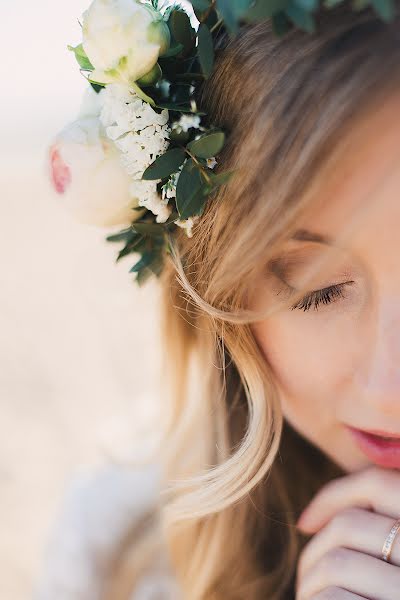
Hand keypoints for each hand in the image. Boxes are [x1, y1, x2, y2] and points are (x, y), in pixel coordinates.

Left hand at [295, 465, 399, 598]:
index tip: (304, 523)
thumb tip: (308, 520)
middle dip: (316, 551)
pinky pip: (337, 599)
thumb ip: (377, 527)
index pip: (378, 482)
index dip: (334, 495)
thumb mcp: (389, 549)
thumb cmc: (386, 598)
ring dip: (312, 582)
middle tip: (307, 579)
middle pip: (349, 524)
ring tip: (310, 596)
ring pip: (337, 563)